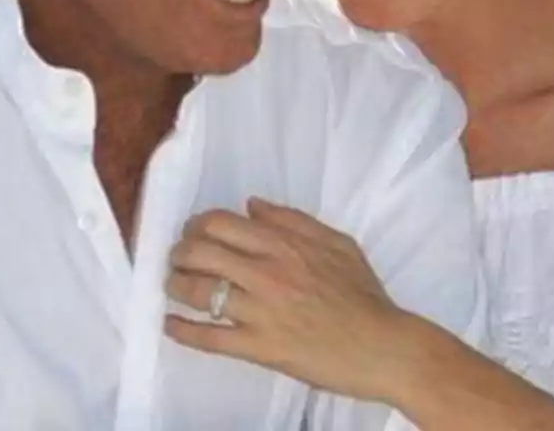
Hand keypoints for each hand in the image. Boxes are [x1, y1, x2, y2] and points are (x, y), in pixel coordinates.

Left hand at [164, 197, 412, 402]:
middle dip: (180, 252)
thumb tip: (252, 205)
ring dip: (176, 285)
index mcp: (284, 244)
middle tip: (178, 258)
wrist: (383, 346)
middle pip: (200, 252)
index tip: (193, 233)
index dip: (196, 225)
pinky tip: (170, 324)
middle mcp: (266, 273)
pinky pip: (209, 337)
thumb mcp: (338, 243)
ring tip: (173, 286)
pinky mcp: (258, 348)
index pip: (220, 224)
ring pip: (198, 291)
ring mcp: (260, 311)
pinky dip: (182, 330)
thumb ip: (293, 221)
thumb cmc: (364, 295)